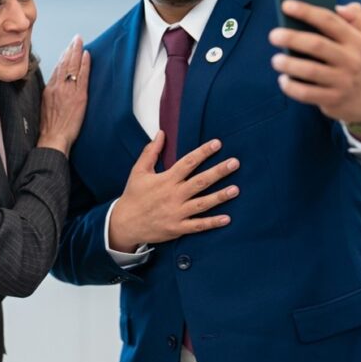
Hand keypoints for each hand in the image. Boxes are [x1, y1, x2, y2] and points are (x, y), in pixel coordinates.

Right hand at [38, 35, 89, 154]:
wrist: (53, 138)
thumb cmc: (50, 128)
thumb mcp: (45, 108)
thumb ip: (51, 96)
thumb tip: (56, 89)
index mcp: (49, 89)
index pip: (56, 69)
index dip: (63, 58)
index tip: (67, 50)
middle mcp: (58, 87)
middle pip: (64, 63)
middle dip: (70, 49)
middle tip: (75, 39)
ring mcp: (68, 90)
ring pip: (72, 66)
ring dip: (77, 51)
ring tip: (80, 41)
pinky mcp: (79, 96)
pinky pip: (82, 76)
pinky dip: (85, 64)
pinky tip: (87, 55)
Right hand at [108, 134, 239, 251]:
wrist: (124, 223)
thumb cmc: (133, 195)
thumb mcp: (138, 171)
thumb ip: (150, 152)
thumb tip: (161, 133)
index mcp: (166, 180)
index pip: (187, 163)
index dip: (203, 152)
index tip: (217, 143)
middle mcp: (173, 195)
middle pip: (200, 182)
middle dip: (218, 172)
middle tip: (235, 163)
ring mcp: (176, 213)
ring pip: (202, 203)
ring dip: (219, 197)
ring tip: (235, 189)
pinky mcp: (177, 228)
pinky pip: (197, 225)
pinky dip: (212, 223)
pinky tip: (227, 218)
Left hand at [268, 0, 360, 123]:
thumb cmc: (357, 62)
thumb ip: (354, 17)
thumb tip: (338, 6)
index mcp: (355, 40)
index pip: (329, 20)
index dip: (306, 11)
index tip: (286, 5)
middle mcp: (350, 60)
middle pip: (317, 45)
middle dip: (292, 38)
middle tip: (274, 35)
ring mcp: (342, 81)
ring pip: (310, 70)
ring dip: (289, 64)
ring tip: (275, 60)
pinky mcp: (333, 99)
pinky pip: (307, 93)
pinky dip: (292, 87)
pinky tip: (283, 80)